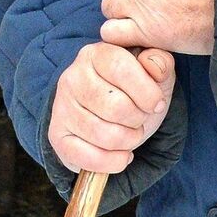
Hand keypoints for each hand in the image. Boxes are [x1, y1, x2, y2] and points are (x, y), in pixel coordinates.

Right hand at [48, 41, 175, 174]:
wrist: (113, 119)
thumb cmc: (135, 92)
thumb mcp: (155, 74)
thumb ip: (160, 62)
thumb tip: (155, 64)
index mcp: (96, 54)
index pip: (121, 69)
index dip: (147, 92)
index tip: (156, 103)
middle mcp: (72, 77)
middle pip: (116, 107)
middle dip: (138, 120)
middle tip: (139, 119)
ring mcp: (61, 107)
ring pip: (105, 135)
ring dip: (129, 141)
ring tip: (130, 134)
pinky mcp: (57, 136)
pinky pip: (90, 158)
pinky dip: (114, 162)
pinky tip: (121, 154)